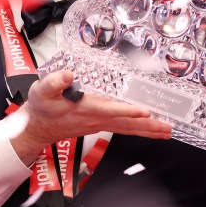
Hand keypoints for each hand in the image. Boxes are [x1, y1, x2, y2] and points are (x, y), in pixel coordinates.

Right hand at [10, 70, 171, 164]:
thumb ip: (54, 82)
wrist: (38, 128)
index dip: (127, 111)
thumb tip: (67, 75)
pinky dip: (138, 130)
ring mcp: (99, 124)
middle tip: (167, 127)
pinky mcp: (100, 125)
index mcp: (84, 109)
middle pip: (126, 124)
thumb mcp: (41, 91)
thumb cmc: (42, 108)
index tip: (144, 111)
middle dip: (147, 126)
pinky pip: (123, 129)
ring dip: (147, 131)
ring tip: (166, 132)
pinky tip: (150, 130)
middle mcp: (95, 119)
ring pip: (127, 128)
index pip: (109, 110)